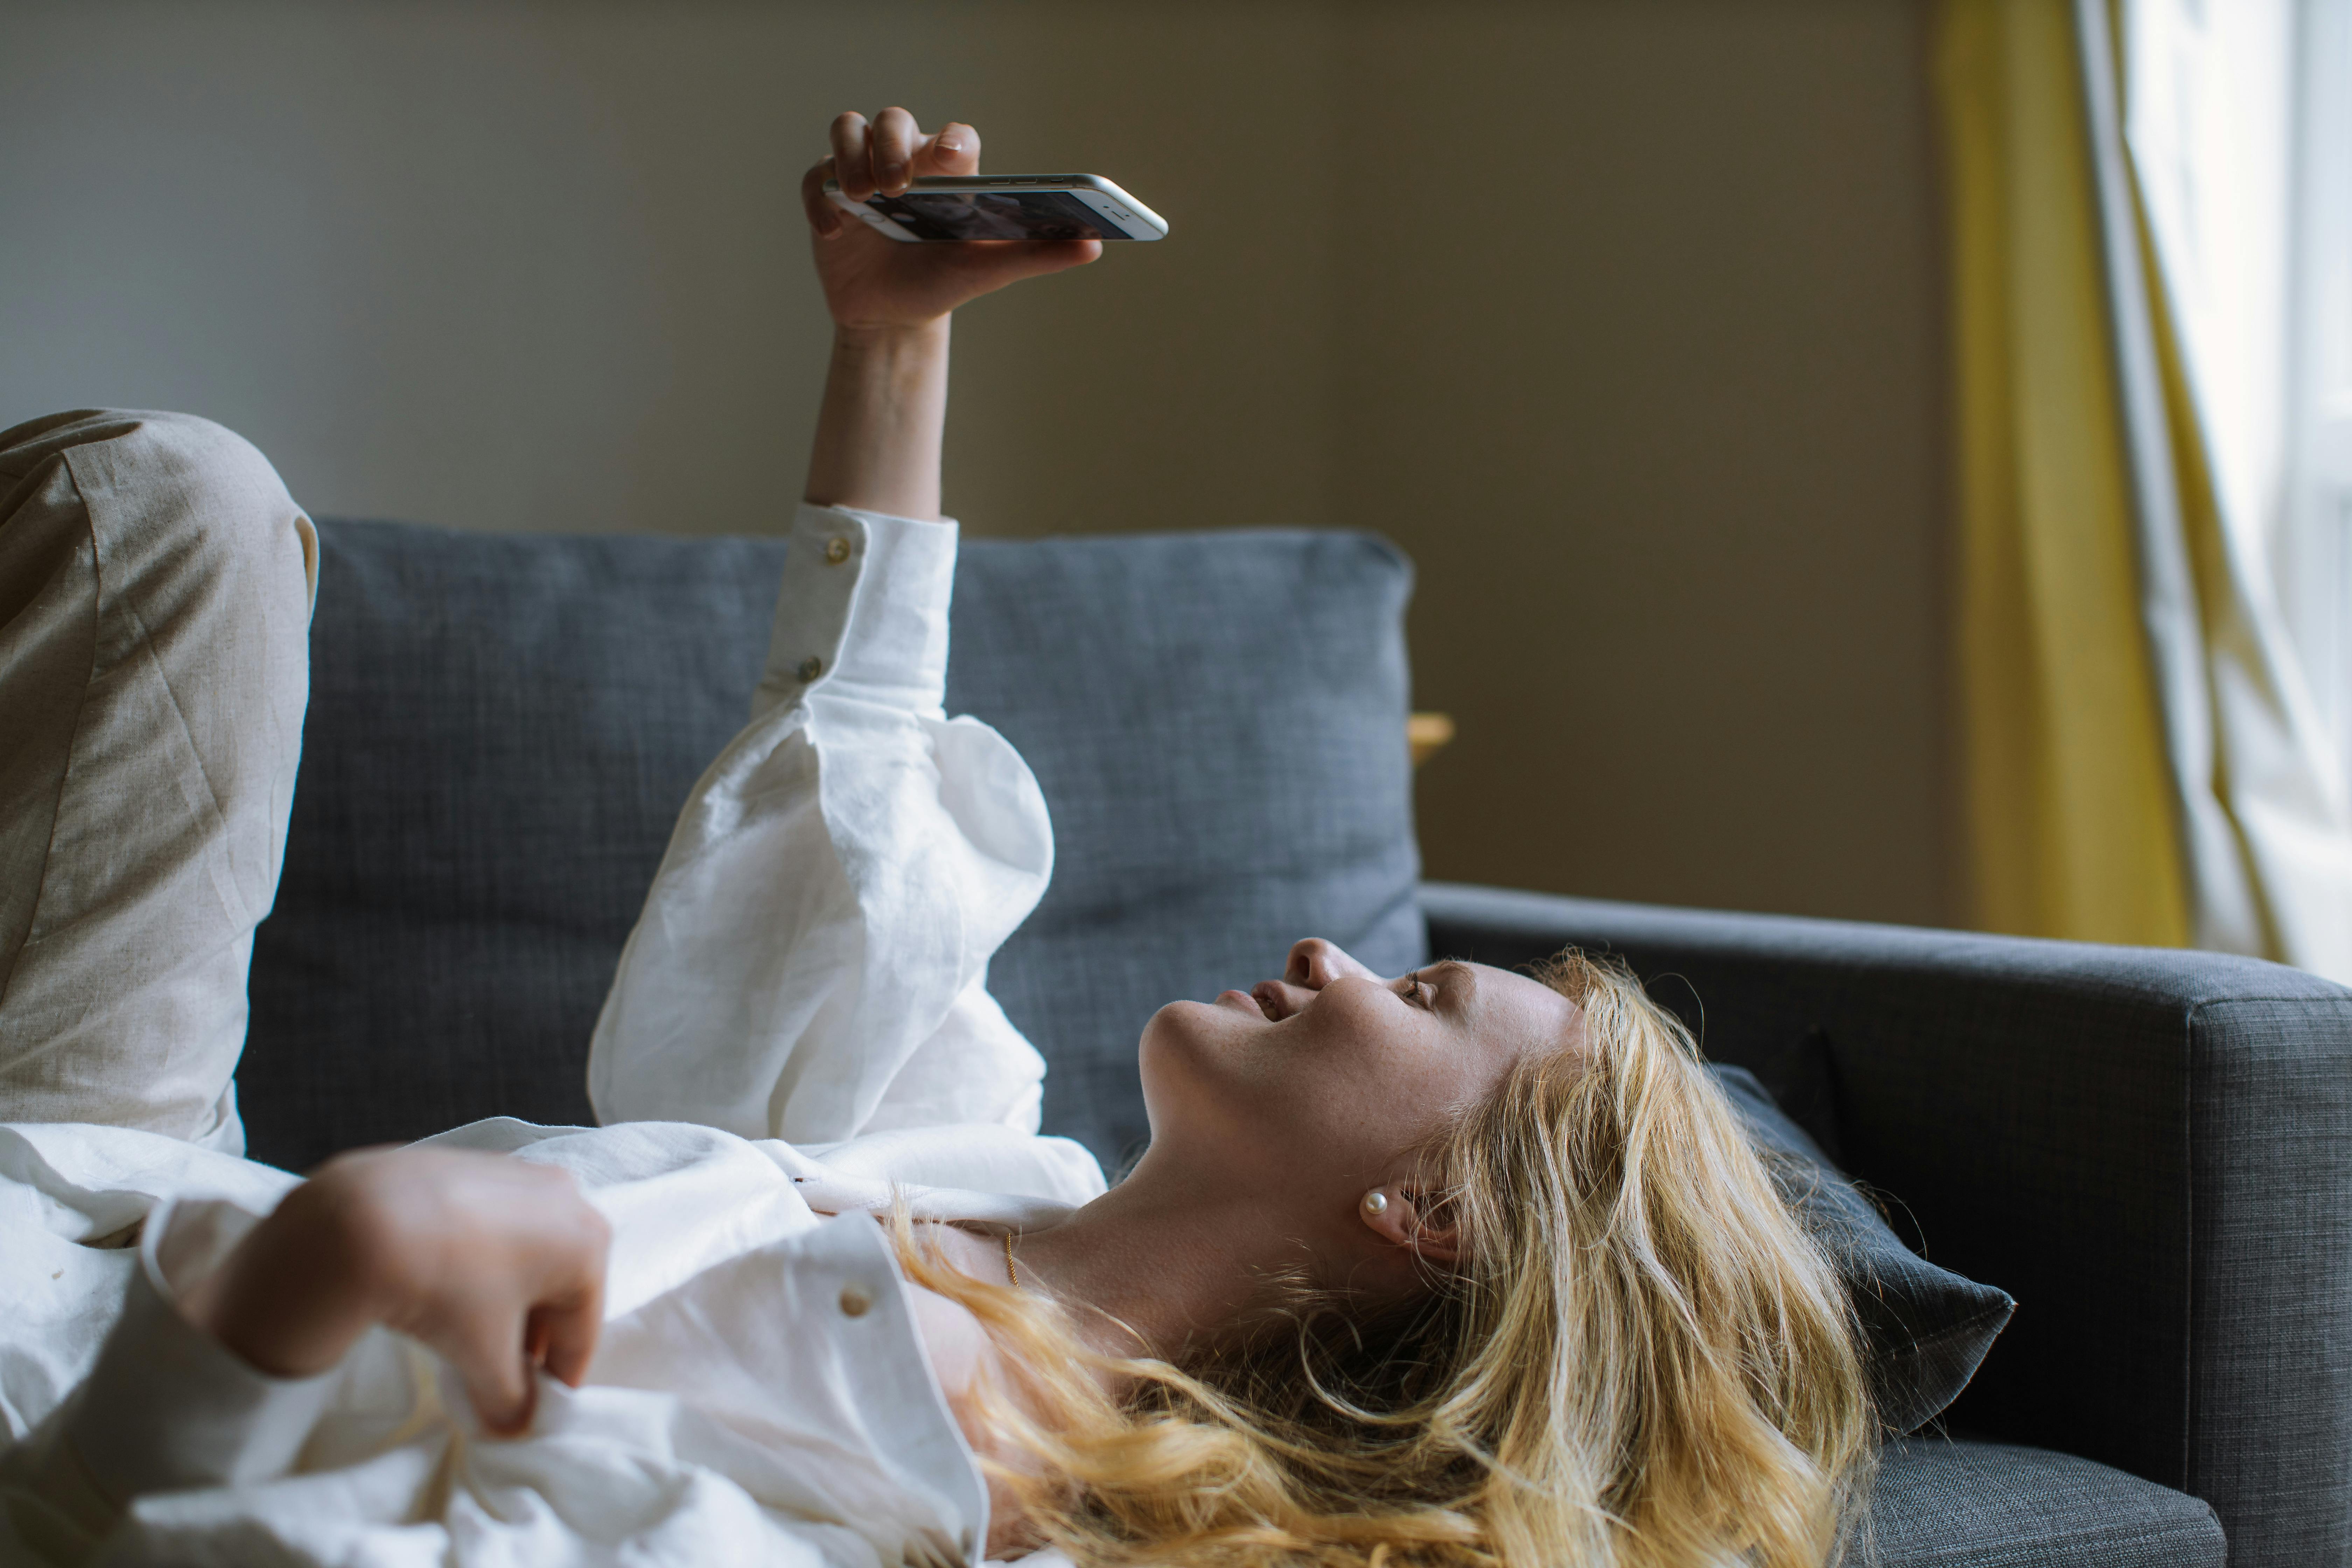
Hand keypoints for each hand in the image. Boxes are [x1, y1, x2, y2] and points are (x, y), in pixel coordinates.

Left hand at [184, 1147, 609, 1435]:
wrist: (359, 1218)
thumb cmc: (446, 1288)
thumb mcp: (483, 1360)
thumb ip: (511, 1403)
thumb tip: (513, 1426)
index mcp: (587, 1242)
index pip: (582, 1332)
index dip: (558, 1380)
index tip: (533, 1409)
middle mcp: (566, 1197)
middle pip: (555, 1290)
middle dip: (529, 1339)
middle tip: (495, 1377)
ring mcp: (517, 1174)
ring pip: (522, 1255)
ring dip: (502, 1301)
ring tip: (463, 1335)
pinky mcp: (471, 1165)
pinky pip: (489, 1227)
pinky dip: (476, 1263)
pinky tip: (440, 1286)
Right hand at [800, 107, 1099, 330]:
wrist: (894, 316)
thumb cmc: (943, 282)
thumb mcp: (989, 270)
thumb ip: (1037, 255)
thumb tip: (1094, 246)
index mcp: (948, 172)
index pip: (953, 137)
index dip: (950, 140)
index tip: (948, 160)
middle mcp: (905, 162)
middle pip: (894, 120)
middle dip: (893, 146)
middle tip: (898, 187)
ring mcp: (862, 172)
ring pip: (848, 129)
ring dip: (852, 157)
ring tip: (864, 199)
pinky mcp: (828, 194)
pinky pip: (816, 178)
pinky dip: (821, 201)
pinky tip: (835, 232)